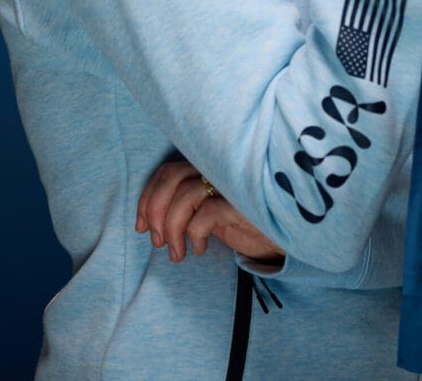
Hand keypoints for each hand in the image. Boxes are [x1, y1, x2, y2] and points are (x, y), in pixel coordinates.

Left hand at [136, 160, 284, 264]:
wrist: (281, 238)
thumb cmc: (240, 225)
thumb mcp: (206, 214)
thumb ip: (183, 208)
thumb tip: (147, 223)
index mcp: (206, 168)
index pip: (167, 171)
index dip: (148, 198)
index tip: (140, 227)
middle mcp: (217, 170)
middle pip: (172, 178)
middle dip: (155, 211)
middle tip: (157, 241)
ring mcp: (231, 184)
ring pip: (185, 196)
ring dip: (173, 229)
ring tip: (177, 253)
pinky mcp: (243, 203)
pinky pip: (206, 214)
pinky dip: (194, 234)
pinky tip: (199, 248)